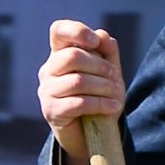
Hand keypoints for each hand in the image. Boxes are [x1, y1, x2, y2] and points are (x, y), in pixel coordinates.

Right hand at [39, 22, 125, 164]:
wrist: (91, 134)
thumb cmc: (98, 97)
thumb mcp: (108, 73)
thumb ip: (107, 52)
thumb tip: (102, 34)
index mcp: (60, 54)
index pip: (58, 31)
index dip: (76, 31)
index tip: (95, 42)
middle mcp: (49, 70)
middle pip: (72, 57)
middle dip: (101, 67)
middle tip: (115, 77)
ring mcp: (46, 91)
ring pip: (77, 81)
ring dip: (104, 88)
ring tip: (117, 96)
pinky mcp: (51, 111)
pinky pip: (78, 103)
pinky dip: (100, 104)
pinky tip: (113, 107)